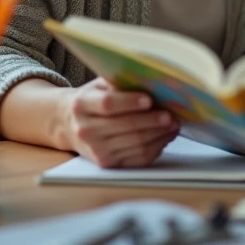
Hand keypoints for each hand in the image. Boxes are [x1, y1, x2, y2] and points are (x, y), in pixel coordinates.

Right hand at [58, 77, 178, 167]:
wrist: (70, 125)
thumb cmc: (93, 100)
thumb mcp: (100, 85)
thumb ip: (121, 82)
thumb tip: (153, 80)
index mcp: (82, 104)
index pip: (108, 104)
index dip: (130, 102)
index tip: (149, 99)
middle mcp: (85, 129)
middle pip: (124, 126)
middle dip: (151, 121)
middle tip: (170, 114)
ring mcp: (96, 149)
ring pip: (135, 144)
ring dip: (159, 135)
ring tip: (174, 124)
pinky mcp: (107, 163)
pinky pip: (138, 158)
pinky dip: (156, 147)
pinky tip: (166, 136)